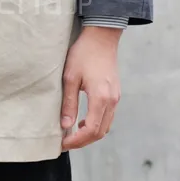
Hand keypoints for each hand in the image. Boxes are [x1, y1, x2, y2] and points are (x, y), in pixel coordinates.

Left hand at [60, 26, 121, 149]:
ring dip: (90, 133)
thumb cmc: (84, 53)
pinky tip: (84, 121)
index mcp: (100, 98)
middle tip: (67, 142)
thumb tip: (65, 126)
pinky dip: (97, 124)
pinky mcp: (115, 93)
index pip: (91, 130)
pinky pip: (108, 116)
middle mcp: (112, 101)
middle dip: (83, 141)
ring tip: (73, 134)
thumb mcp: (70, 77)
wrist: (101, 36)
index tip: (63, 144)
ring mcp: (116, 97)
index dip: (77, 141)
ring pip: (106, 126)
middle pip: (100, 132)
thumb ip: (69, 103)